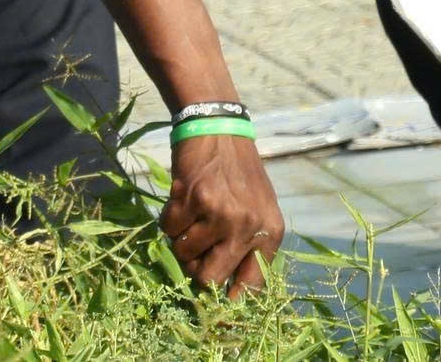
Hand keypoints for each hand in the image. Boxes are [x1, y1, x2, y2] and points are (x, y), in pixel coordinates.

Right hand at [160, 132, 282, 296]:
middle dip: (196, 269)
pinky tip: (185, 196)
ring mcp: (221, 213)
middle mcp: (248, 226)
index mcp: (271, 232)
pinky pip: (169, 230)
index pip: (252, 286)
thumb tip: (229, 294)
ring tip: (195, 212)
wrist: (220, 126)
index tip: (218, 314)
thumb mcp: (259, 209)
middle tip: (197, 246)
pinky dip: (170, 218)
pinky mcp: (193, 199)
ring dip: (182, 238)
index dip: (230, 304)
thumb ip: (249, 248)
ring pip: (184, 254)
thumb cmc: (240, 174)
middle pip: (209, 279)